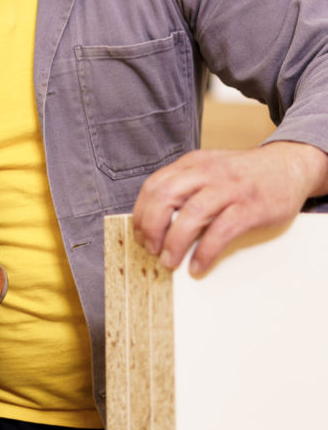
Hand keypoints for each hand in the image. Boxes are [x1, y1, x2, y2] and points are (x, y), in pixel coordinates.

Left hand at [132, 141, 327, 276]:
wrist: (289, 166)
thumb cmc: (244, 175)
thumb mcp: (210, 169)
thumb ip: (186, 185)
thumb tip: (156, 220)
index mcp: (193, 163)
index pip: (155, 185)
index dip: (141, 213)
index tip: (139, 235)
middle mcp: (208, 172)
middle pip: (165, 197)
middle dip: (151, 227)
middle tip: (151, 250)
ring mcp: (229, 189)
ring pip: (191, 215)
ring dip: (174, 243)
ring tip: (169, 262)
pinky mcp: (249, 208)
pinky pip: (220, 232)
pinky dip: (205, 252)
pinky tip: (197, 266)